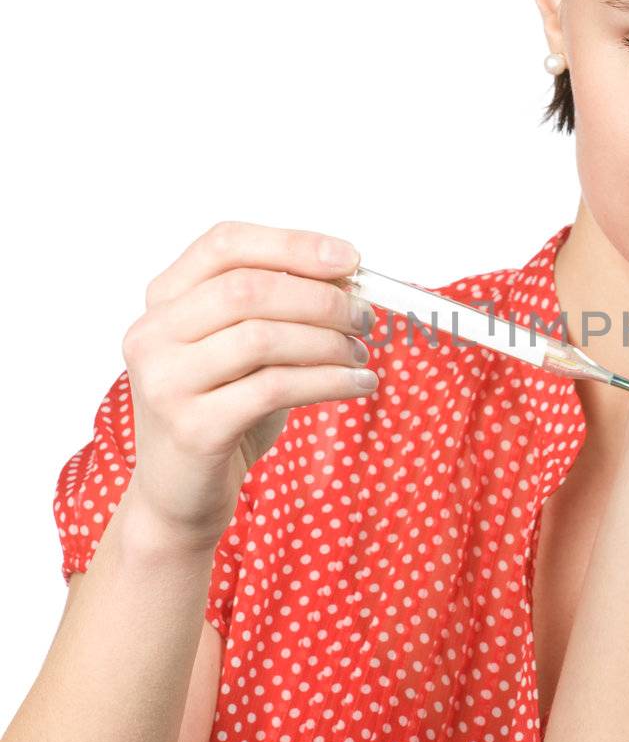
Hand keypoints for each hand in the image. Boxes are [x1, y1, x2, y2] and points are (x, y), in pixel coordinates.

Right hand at [120, 220, 376, 550]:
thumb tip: (349, 276)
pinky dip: (329, 381)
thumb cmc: (223, 413)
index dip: (292, 244)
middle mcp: (152, 334)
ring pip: (262, 337)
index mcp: (163, 301)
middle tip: (364, 317)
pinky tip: (359, 385)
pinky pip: (274, 388)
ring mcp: (165, 382)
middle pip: (248, 288)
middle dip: (320, 298)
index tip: (350, 259)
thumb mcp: (248, 352)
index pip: (224, 244)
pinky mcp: (192, 428)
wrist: (179, 497)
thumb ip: (281, 310)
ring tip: (360, 354)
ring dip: (328, 341)